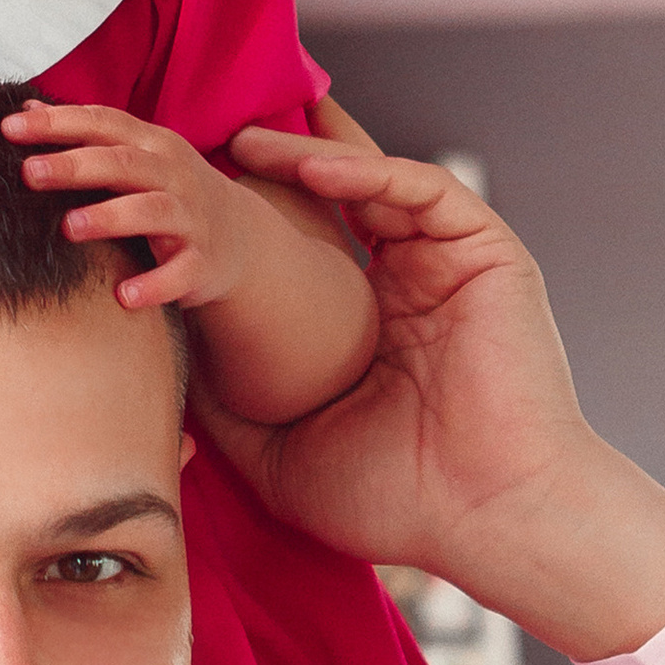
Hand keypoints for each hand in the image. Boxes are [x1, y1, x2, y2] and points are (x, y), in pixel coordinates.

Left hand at [4, 102, 248, 308]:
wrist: (240, 236)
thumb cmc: (168, 191)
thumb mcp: (134, 156)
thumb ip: (84, 135)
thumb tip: (23, 109)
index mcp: (150, 144)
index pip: (102, 123)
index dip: (57, 123)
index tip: (9, 128)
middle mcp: (172, 175)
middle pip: (122, 164)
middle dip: (75, 166)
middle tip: (28, 173)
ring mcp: (190, 218)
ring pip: (150, 212)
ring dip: (110, 218)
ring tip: (69, 227)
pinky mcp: (202, 262)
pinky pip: (179, 273)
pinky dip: (154, 285)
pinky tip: (122, 297)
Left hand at [218, 101, 664, 659]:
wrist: (489, 521)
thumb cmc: (399, 502)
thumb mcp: (284, 452)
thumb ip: (232, 409)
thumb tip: (171, 368)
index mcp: (375, 331)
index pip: (317, 252)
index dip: (267, 219)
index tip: (203, 201)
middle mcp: (416, 291)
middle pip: (347, 203)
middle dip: (284, 167)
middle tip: (221, 143)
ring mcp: (455, 271)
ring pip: (381, 183)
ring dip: (315, 156)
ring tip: (249, 143)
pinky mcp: (492, 258)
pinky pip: (427, 191)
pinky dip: (372, 170)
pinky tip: (316, 167)